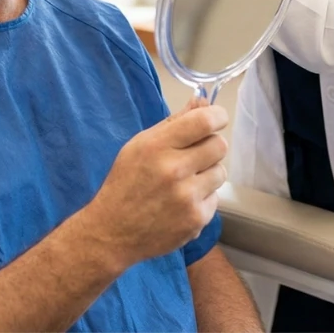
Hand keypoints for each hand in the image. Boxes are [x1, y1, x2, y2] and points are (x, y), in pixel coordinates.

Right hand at [82, 102, 229, 268]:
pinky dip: (202, 198)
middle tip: (195, 154)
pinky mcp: (197, 219)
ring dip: (207, 173)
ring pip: (220, 172)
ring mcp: (188, 197)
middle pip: (219, 145)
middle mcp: (175, 170)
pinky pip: (215, 198)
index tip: (216, 119)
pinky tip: (181, 203)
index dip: (217, 116)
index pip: (205, 121)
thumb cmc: (125, 183)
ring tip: (185, 181)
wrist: (112, 232)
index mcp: (157, 146)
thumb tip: (203, 102)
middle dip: (211, 146)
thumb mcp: (140, 145)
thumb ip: (174, 123)